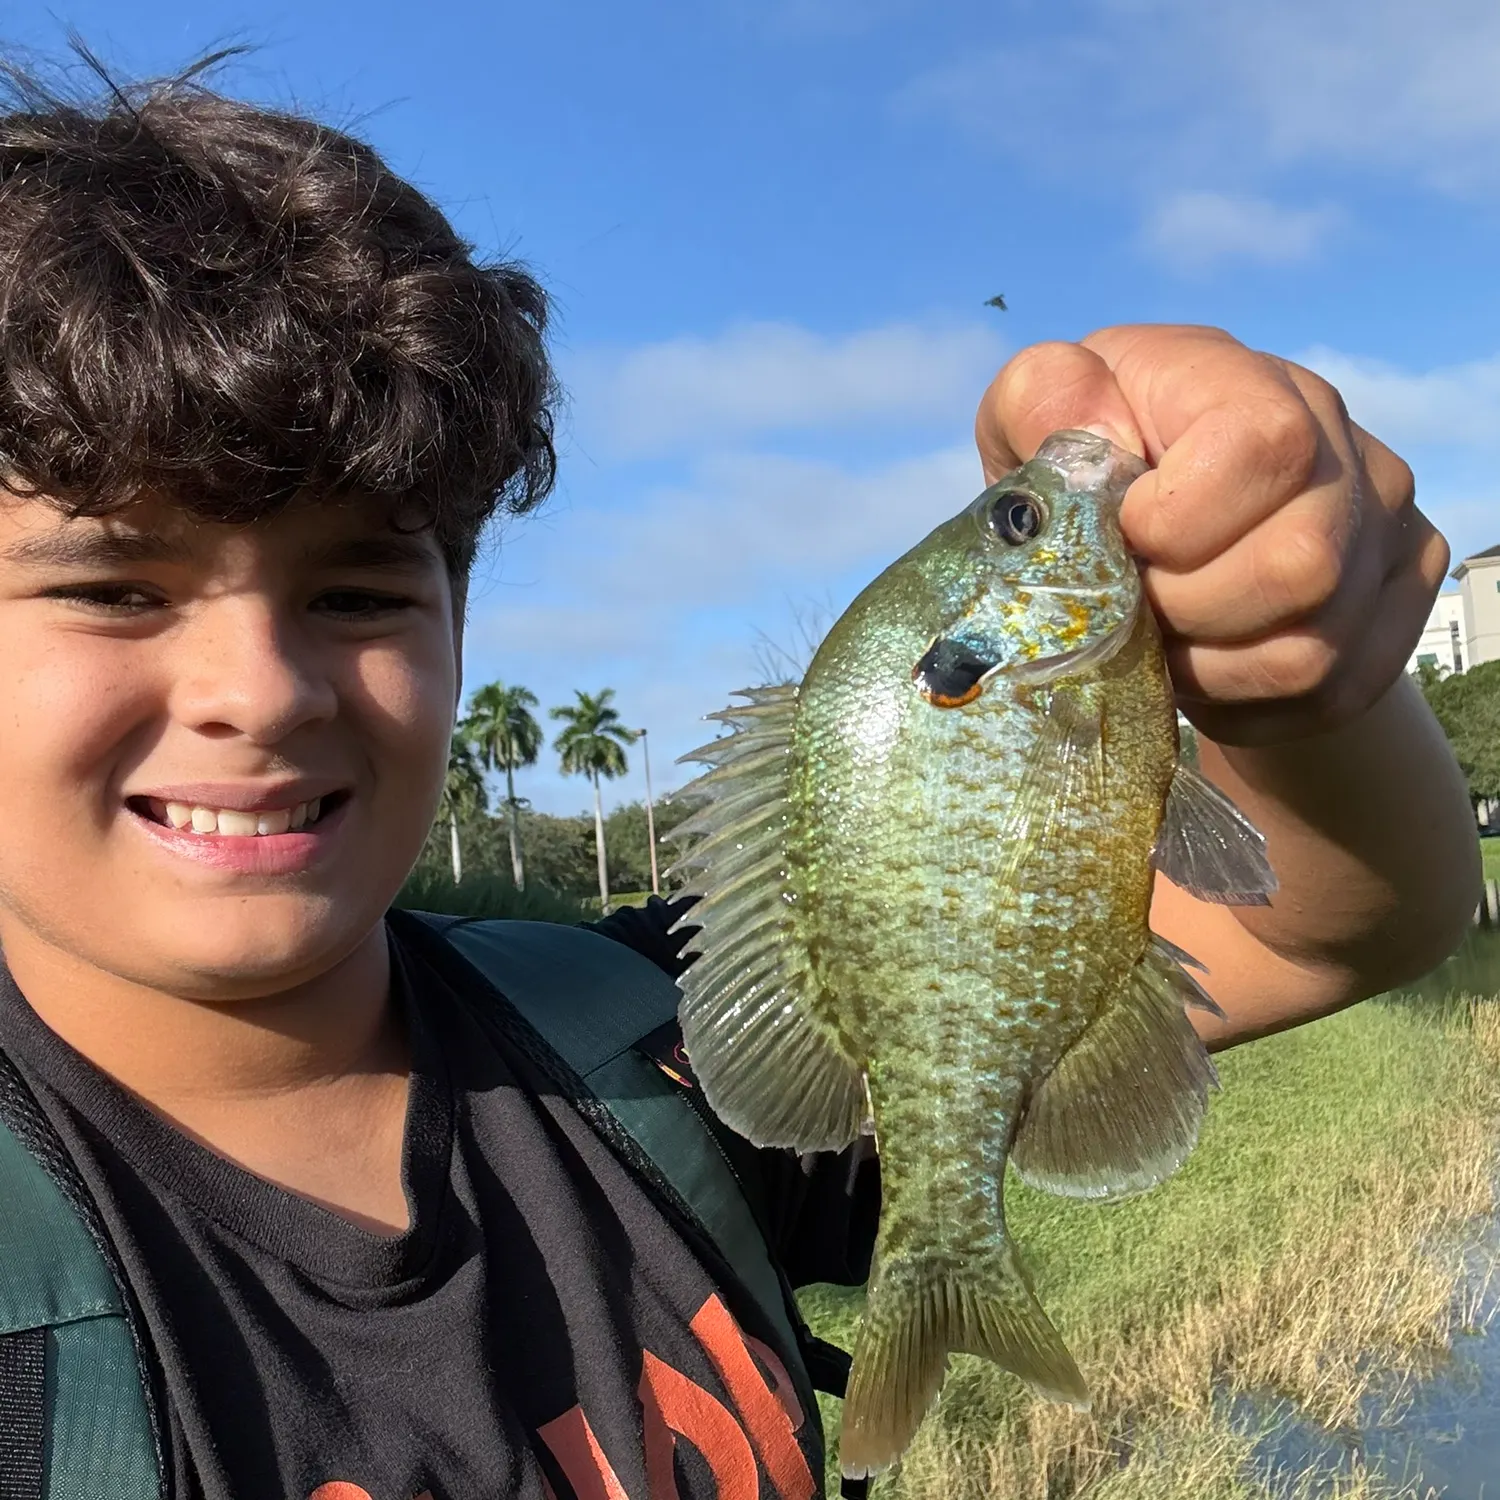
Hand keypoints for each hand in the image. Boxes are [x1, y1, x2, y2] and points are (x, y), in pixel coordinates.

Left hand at [974, 325, 1450, 746]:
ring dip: (1206, 670)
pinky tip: (1202, 665)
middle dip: (1186, 611)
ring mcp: (1383, 528)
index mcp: (1250, 381)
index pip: (1266, 446)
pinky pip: (1329, 694)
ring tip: (1161, 639)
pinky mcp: (1395, 602)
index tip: (1124, 535)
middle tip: (1134, 605)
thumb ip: (1042, 400)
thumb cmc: (1089, 463)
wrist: (1163, 526)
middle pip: (1300, 565)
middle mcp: (1342, 445)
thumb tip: (1080, 420)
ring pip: (1311, 651)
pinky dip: (1242, 704)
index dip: (1180, 519)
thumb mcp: (1033, 417)